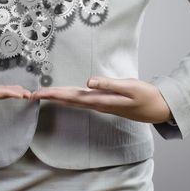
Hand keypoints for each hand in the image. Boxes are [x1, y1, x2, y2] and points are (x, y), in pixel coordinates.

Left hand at [30, 76, 172, 123]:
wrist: (158, 109)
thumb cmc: (146, 97)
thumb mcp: (130, 88)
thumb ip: (109, 85)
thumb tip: (88, 82)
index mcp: (101, 100)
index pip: (72, 97)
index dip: (54, 95)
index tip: (38, 93)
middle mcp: (97, 104)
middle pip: (69, 99)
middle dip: (50, 96)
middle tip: (31, 94)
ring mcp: (100, 103)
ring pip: (74, 100)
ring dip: (58, 97)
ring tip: (42, 94)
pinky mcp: (104, 101)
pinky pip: (81, 99)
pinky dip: (69, 96)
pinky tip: (64, 95)